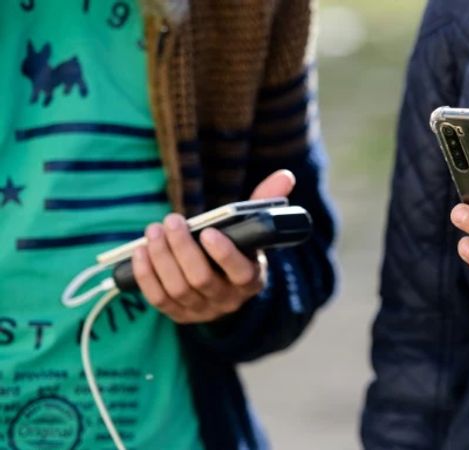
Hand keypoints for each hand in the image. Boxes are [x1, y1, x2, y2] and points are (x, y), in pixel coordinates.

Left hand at [132, 170, 295, 323]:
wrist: (223, 282)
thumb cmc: (238, 247)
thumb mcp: (252, 228)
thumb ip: (266, 201)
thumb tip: (285, 176)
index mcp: (251, 279)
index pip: (241, 272)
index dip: (224, 254)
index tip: (208, 232)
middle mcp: (228, 300)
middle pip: (201, 279)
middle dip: (182, 248)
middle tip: (171, 221)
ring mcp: (202, 310)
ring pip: (177, 288)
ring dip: (161, 258)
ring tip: (153, 230)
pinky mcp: (179, 314)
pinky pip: (159, 299)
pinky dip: (146, 275)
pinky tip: (140, 252)